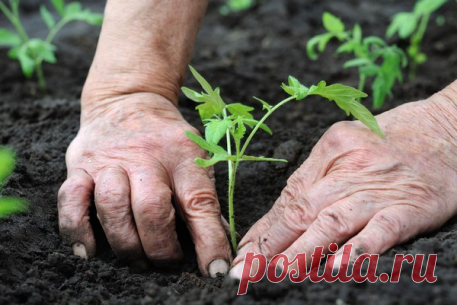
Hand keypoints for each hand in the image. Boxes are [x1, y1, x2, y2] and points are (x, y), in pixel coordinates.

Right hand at [58, 93, 230, 276]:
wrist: (128, 101)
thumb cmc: (167, 140)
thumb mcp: (194, 158)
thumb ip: (203, 199)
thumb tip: (218, 245)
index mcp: (182, 155)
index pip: (199, 202)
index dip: (209, 240)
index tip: (215, 269)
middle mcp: (145, 156)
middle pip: (151, 208)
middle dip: (160, 247)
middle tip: (167, 262)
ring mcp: (108, 160)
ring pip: (112, 207)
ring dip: (126, 243)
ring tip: (137, 260)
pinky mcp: (80, 166)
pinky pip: (71, 200)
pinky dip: (77, 230)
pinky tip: (89, 251)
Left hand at [230, 86, 456, 277]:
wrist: (449, 127)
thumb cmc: (392, 139)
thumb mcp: (347, 146)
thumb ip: (317, 178)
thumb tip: (282, 218)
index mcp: (329, 150)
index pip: (288, 196)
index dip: (264, 229)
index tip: (244, 253)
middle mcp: (348, 167)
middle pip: (302, 210)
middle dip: (270, 245)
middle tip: (246, 271)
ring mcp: (379, 187)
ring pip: (332, 221)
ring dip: (302, 250)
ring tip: (278, 273)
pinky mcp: (411, 205)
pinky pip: (380, 230)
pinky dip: (357, 249)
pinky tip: (335, 267)